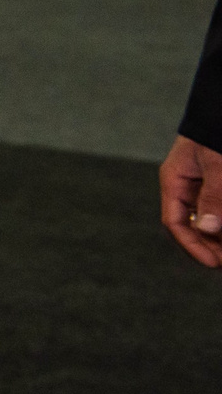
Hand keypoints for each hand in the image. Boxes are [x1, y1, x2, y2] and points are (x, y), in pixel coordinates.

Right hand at [161, 135, 221, 267]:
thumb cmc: (218, 129)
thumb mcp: (218, 164)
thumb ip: (214, 196)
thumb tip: (209, 228)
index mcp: (175, 179)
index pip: (175, 222)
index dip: (193, 246)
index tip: (215, 263)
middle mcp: (187, 184)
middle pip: (193, 224)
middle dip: (211, 244)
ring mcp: (203, 183)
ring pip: (209, 217)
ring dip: (220, 234)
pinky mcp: (217, 180)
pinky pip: (217, 206)